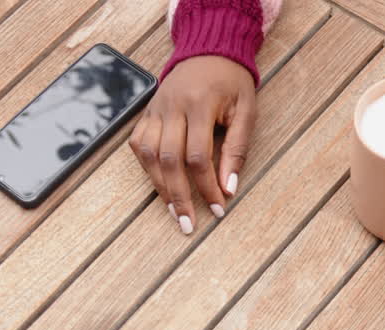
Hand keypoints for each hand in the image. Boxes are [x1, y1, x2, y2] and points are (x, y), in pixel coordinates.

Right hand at [129, 56, 256, 234]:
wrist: (210, 51)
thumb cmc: (232, 82)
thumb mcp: (245, 112)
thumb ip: (237, 149)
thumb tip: (229, 187)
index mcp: (199, 105)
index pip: (198, 157)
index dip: (207, 187)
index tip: (218, 209)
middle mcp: (172, 107)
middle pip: (169, 160)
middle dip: (179, 196)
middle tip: (187, 224)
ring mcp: (155, 109)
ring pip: (149, 155)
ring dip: (159, 187)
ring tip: (172, 211)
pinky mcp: (147, 112)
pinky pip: (138, 144)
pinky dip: (146, 166)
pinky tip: (158, 184)